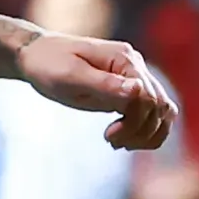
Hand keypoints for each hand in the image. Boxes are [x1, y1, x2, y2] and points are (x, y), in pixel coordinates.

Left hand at [19, 33, 177, 149]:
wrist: (36, 55)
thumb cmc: (48, 64)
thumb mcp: (70, 76)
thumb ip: (104, 84)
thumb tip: (137, 90)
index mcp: (124, 59)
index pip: (148, 98)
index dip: (134, 122)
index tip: (108, 136)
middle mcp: (135, 65)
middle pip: (159, 106)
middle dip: (140, 131)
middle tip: (111, 141)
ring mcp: (134, 76)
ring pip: (163, 110)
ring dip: (148, 133)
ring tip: (118, 143)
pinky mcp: (128, 89)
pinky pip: (152, 111)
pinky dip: (146, 129)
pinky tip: (124, 139)